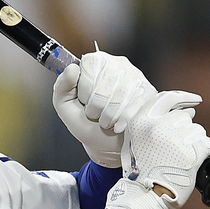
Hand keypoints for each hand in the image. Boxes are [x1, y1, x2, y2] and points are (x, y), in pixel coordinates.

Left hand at [52, 51, 156, 166]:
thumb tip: (72, 68)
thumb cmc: (89, 124)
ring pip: (121, 93)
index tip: (85, 102)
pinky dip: (122, 120)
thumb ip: (61, 88)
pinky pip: (134, 104)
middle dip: (96, 106)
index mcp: (97, 63)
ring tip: (107, 120)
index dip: (85, 90)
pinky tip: (119, 124)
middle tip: (96, 115)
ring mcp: (136, 77)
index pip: (90, 65)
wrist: (109, 144)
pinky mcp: (148, 93)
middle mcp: (118, 64)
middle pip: (106, 80)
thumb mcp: (67, 108)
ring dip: (109, 115)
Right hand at [104, 91, 209, 208]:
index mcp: (140, 122)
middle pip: (184, 117)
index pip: (166, 98)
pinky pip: (208, 145)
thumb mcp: (134, 144)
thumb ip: (149, 125)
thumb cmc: (140, 175)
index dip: (183, 98)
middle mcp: (157, 126)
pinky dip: (205, 154)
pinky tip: (194, 164)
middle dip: (187, 131)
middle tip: (180, 149)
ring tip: (183, 160)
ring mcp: (175, 138)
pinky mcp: (191, 152)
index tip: (195, 101)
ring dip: (196, 143)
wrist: (145, 199)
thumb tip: (183, 111)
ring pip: (198, 131)